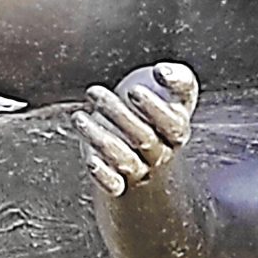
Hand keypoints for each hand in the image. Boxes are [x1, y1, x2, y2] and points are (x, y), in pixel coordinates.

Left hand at [75, 62, 197, 197]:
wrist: (141, 121)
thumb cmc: (159, 97)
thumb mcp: (176, 82)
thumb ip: (178, 76)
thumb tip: (163, 72)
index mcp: (177, 129)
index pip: (172, 126)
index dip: (154, 109)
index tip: (134, 91)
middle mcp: (161, 152)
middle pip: (144, 139)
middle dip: (118, 114)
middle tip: (95, 92)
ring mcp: (140, 167)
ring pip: (125, 160)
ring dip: (101, 140)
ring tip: (79, 117)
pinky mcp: (118, 177)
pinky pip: (115, 185)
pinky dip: (104, 176)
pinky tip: (91, 161)